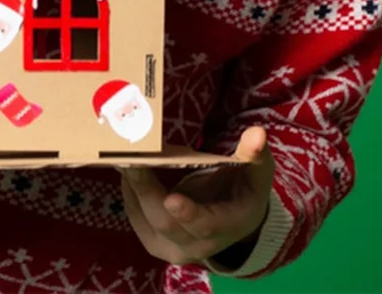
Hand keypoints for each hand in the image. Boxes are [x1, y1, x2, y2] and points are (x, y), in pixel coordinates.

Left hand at [120, 126, 273, 267]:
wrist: (233, 220)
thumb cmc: (245, 190)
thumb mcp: (257, 172)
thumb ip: (254, 154)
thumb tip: (258, 133)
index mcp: (226, 226)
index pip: (206, 225)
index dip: (189, 214)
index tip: (172, 200)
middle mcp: (198, 245)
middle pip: (165, 221)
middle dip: (146, 189)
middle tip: (130, 159)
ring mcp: (173, 247)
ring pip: (145, 220)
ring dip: (133, 188)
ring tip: (123, 158)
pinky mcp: (154, 241)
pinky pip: (136, 217)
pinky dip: (130, 193)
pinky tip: (127, 170)